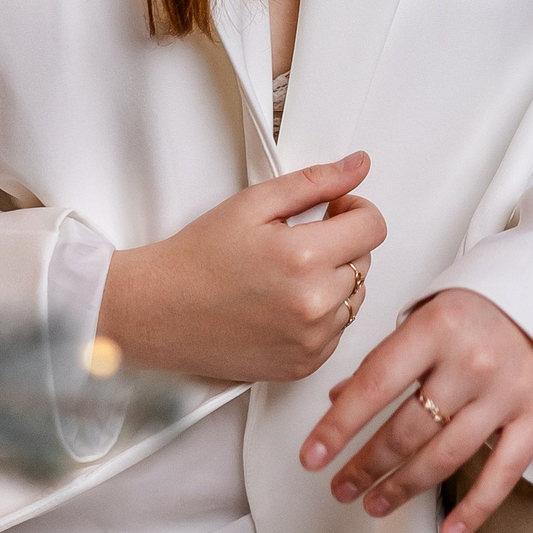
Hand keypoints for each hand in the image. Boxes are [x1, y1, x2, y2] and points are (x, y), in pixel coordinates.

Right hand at [96, 154, 385, 384]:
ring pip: (354, 298)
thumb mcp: (254, 204)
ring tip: (288, 275)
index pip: (373, 227)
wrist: (159, 312)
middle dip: (342, 244)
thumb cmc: (198, 258)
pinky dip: (321, 316)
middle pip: (365, 261)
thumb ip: (314, 182)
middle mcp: (314, 305)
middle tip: (298, 241)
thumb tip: (358, 166)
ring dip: (334, 282)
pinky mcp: (303, 366)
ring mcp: (311, 341)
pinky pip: (337, 332)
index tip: (334, 210)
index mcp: (305, 258)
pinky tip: (284, 304)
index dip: (355, 210)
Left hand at [299, 288, 532, 532]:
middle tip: (341, 485)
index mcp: (438, 325)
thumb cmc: (483, 307)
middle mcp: (472, 359)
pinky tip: (447, 530)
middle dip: (366, 464)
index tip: (314, 456)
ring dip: (403, 487)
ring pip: (444, 455)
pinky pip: (501, 474)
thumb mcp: (429, 316)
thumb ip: (387, 359)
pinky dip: (474, 509)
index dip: (340, 426)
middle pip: (407, 428)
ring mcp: (506, 390)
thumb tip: (340, 400)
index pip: (375, 385)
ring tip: (374, 502)